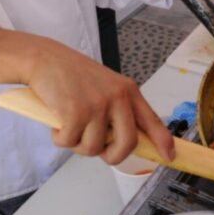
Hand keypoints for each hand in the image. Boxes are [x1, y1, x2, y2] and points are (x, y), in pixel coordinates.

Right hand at [26, 39, 174, 164]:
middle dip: (112, 156)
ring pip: (93, 148)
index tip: (169, 155)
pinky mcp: (76, 112)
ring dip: (77, 144)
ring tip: (69, 125)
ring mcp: (97, 105)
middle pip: (127, 144)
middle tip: (99, 151)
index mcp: (127, 91)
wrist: (44, 59)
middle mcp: (117, 97)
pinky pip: (69, 143)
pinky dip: (59, 139)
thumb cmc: (71, 74)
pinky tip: (56, 122)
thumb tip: (122, 142)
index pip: (152, 120)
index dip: (162, 141)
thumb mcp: (105, 86)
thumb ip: (117, 109)